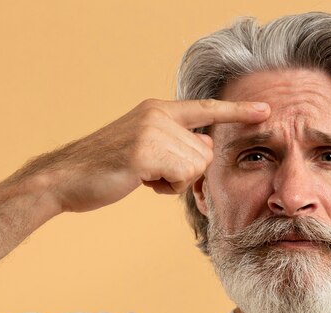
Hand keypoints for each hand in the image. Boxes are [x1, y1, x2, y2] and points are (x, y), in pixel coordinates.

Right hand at [11, 98, 269, 212]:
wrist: (64, 178)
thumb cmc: (107, 168)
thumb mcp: (145, 145)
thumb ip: (175, 142)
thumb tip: (204, 147)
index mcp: (160, 110)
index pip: (206, 108)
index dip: (237, 110)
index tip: (266, 109)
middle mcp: (160, 114)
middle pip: (205, 152)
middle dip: (186, 172)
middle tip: (153, 173)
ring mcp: (153, 130)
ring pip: (196, 167)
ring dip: (173, 181)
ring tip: (143, 175)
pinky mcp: (146, 150)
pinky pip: (181, 177)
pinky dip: (165, 187)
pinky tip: (140, 181)